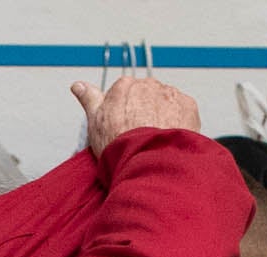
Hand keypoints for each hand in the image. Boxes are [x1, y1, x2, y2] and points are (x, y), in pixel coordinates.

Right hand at [72, 76, 201, 154]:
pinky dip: (181, 123)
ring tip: (159, 142)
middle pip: (149, 97)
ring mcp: (169, 94)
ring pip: (168, 103)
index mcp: (124, 85)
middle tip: (143, 138)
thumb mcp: (95, 122)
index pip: (127, 95)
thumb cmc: (119, 146)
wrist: (147, 162)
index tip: (127, 130)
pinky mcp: (188, 106)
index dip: (127, 115)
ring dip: (166, 117)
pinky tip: (171, 140)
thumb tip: (78, 85)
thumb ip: (89, 99)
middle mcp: (148, 84)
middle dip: (147, 113)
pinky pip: (185, 111)